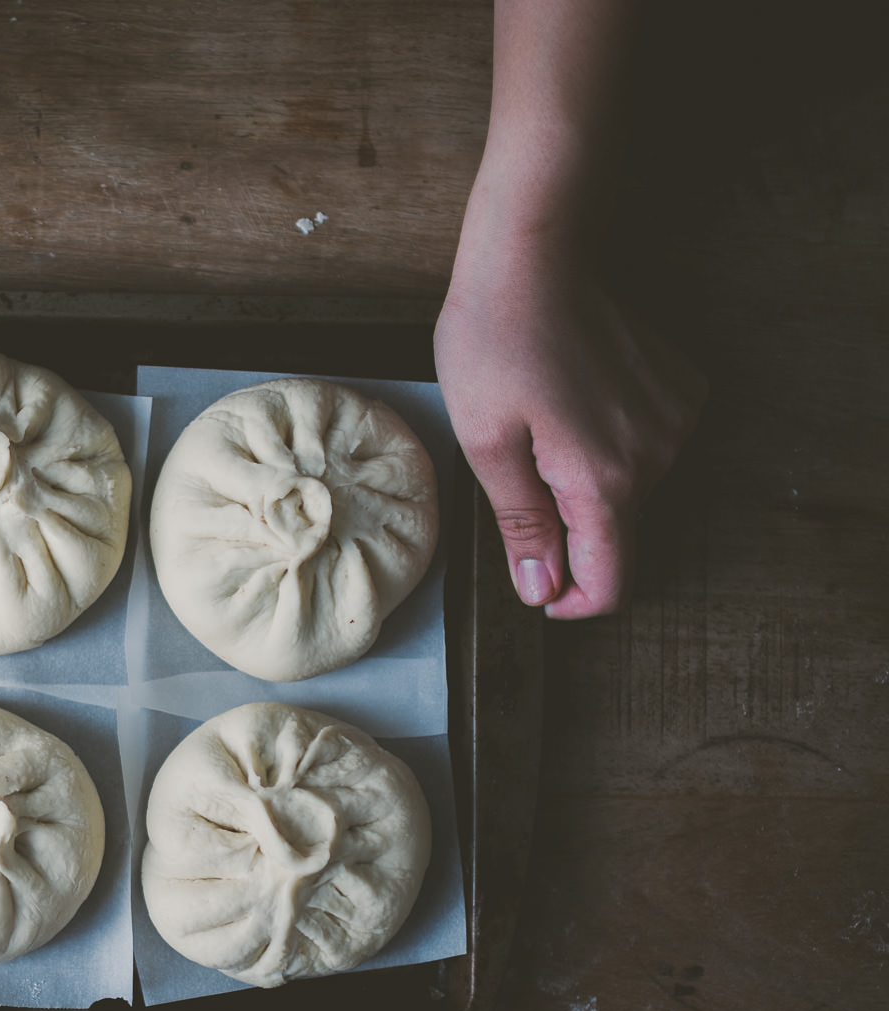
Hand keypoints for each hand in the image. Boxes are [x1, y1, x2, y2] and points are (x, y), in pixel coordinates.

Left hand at [435, 249, 704, 618]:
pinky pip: (645, 442)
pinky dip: (608, 438)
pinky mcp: (681, 386)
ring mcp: (676, 418)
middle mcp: (658, 455)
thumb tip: (541, 590)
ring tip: (539, 420)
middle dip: (566, 523)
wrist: (533, 255)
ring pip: (628, 486)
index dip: (572, 598)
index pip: (611, 578)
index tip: (538, 590)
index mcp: (606, 480)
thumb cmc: (495, 342)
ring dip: (584, 476)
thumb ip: (522, 525)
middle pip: (615, 530)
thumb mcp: (487, 444)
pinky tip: (573, 397)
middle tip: (514, 465)